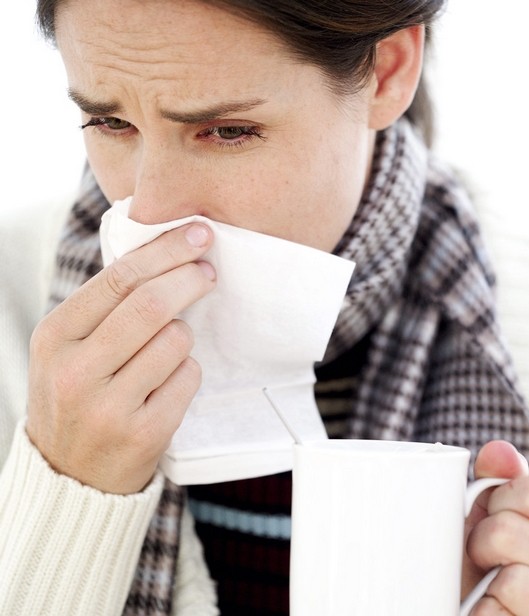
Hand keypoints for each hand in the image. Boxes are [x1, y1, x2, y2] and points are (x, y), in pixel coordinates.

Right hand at [25, 223, 215, 493]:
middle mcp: (76, 370)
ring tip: (168, 348)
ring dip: (184, 334)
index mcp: (55, 336)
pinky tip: (169, 383)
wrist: (70, 475)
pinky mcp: (144, 433)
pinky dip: (188, 370)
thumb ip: (106, 305)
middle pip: (151, 304)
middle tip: (208, 271)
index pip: (119, 278)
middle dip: (190, 278)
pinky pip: (189, 377)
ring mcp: (109, 406)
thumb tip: (165, 252)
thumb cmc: (79, 395)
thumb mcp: (70, 347)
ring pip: (176, 340)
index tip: (198, 235)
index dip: (166, 252)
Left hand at [461, 441, 528, 614]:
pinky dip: (485, 615)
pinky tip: (495, 614)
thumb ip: (496, 481)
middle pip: (509, 530)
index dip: (498, 500)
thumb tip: (499, 450)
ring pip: (512, 579)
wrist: (473, 614)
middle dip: (481, 542)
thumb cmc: (484, 569)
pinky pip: (501, 615)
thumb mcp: (486, 519)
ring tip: (491, 592)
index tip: (495, 519)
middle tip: (487, 562)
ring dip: (484, 585)